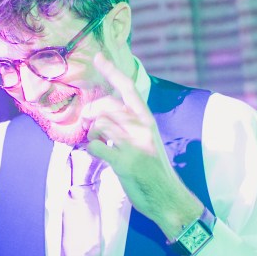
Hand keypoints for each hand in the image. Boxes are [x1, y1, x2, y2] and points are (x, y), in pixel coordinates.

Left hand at [84, 53, 202, 239]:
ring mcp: (134, 145)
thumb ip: (130, 126)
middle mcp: (142, 128)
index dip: (112, 71)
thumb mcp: (147, 141)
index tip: (98, 57)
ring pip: (100, 124)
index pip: (128, 89)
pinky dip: (91, 149)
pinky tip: (98, 155)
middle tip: (88, 123)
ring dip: (92, 134)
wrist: (168, 198)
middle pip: (107, 105)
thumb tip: (103, 115)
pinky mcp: (124, 163)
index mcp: (147, 120)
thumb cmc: (154, 170)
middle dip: (91, 111)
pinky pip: (96, 147)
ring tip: (98, 144)